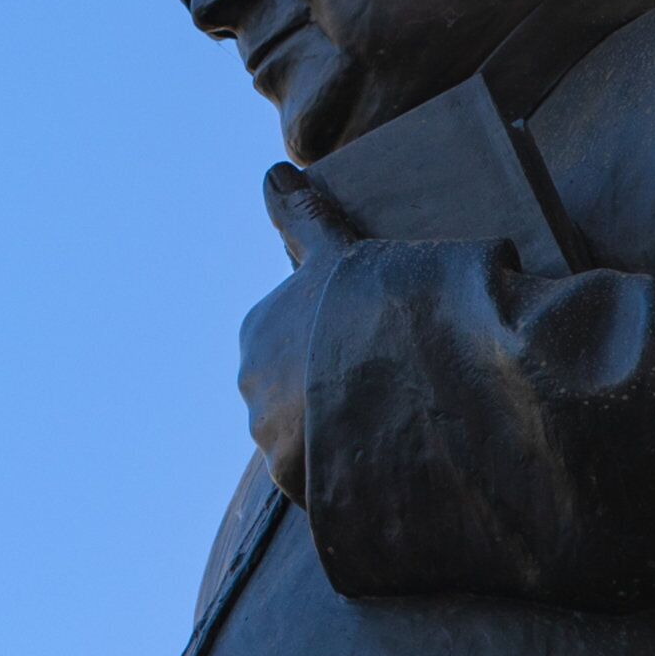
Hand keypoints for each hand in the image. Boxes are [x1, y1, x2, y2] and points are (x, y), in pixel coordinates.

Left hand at [241, 162, 365, 501]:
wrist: (404, 372)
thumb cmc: (372, 299)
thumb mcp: (339, 250)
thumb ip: (302, 216)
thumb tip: (270, 171)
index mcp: (257, 329)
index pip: (290, 344)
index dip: (336, 346)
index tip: (376, 349)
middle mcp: (249, 385)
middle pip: (293, 394)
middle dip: (331, 397)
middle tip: (391, 393)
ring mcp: (270, 439)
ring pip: (306, 442)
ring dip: (339, 442)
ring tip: (396, 434)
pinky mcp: (298, 484)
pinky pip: (323, 483)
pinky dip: (350, 480)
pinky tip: (388, 468)